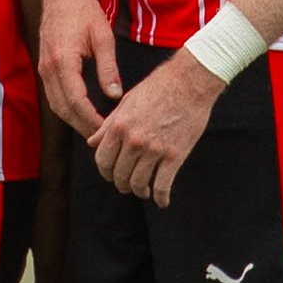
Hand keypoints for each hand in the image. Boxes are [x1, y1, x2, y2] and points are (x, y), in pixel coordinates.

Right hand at [37, 0, 115, 139]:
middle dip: (82, 125)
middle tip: (102, 138)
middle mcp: (48, 67)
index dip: (90, 118)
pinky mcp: (44, 67)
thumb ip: (108, 68)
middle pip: (63, 108)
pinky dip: (66, 108)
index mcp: (63, 60)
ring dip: (73, 120)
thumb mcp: (103, 37)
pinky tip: (81, 114)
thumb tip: (115, 95)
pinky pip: (53, 95)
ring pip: (56, 105)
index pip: (76, 100)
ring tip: (93, 130)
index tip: (105, 129)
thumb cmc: (84, 11)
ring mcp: (43, 68)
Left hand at [90, 51, 222, 204]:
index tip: (111, 175)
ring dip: (139, 191)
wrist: (190, 81)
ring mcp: (154, 149)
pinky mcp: (174, 155)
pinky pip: (163, 185)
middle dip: (121, 183)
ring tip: (143, 191)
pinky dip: (161, 197)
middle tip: (127, 185)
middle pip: (120, 175)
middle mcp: (133, 141)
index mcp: (119, 126)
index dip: (105, 171)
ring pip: (139, 183)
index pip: (102, 160)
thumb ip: (108, 124)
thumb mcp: (127, 102)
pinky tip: (162, 201)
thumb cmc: (158, 86)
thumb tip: (92, 142)